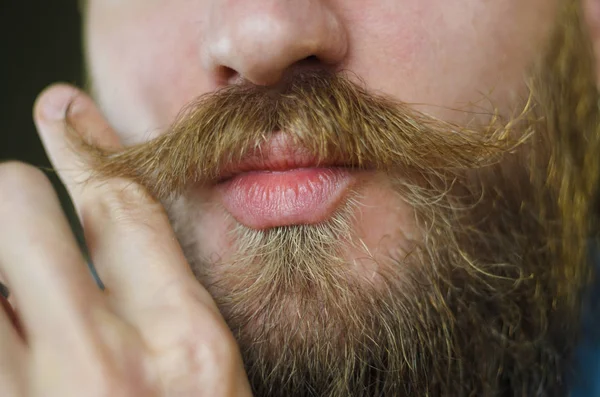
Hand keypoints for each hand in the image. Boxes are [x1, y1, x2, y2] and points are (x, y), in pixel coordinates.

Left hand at [0, 85, 252, 396]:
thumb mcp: (214, 376)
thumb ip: (173, 308)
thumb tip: (117, 240)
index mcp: (187, 339)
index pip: (124, 205)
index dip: (86, 149)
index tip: (63, 112)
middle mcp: (105, 358)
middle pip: (20, 204)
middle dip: (21, 199)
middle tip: (29, 236)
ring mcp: (34, 391)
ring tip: (22, 301)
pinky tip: (12, 342)